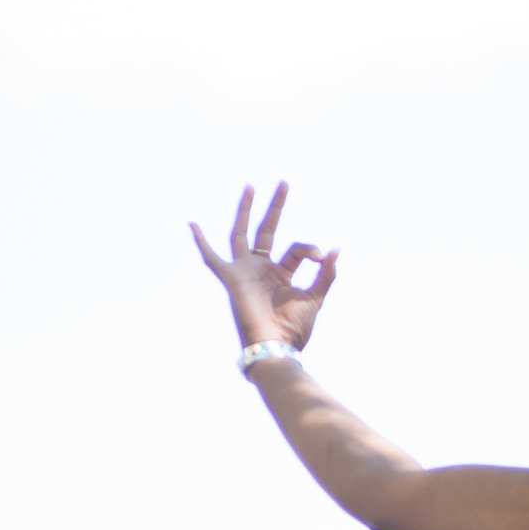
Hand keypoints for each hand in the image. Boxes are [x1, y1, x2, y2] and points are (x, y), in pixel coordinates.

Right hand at [190, 181, 338, 351]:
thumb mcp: (315, 297)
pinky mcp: (231, 278)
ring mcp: (245, 272)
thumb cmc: (294, 329)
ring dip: (246, 211)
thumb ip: (326, 274)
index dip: (310, 249)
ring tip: (251, 187)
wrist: (276, 346)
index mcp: (281, 275)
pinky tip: (192, 225)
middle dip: (275, 208)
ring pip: (241, 234)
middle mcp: (261, 270)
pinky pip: (211, 258)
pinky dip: (201, 243)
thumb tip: (335, 249)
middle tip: (284, 183)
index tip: (322, 256)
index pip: (295, 249)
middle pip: (266, 230)